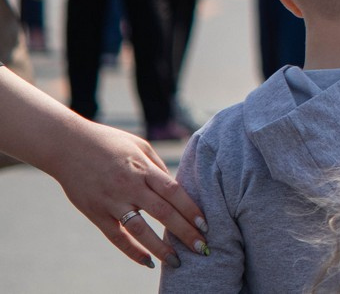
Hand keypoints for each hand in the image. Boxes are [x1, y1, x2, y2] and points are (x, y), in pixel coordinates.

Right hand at [54, 120, 207, 268]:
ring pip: (140, 230)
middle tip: (202, 247)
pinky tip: (147, 262)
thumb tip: (177, 186)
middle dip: (184, 232)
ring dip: (160, 247)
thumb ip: (158, 166)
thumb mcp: (140, 145)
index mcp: (143, 168)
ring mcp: (111, 201)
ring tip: (177, 261)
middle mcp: (129, 186)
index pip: (173, 192)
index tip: (206, 224)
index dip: (191, 209)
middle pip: (162, 213)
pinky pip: (116, 237)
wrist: (68, 145)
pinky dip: (132, 251)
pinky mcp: (95, 213)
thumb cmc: (110, 142)